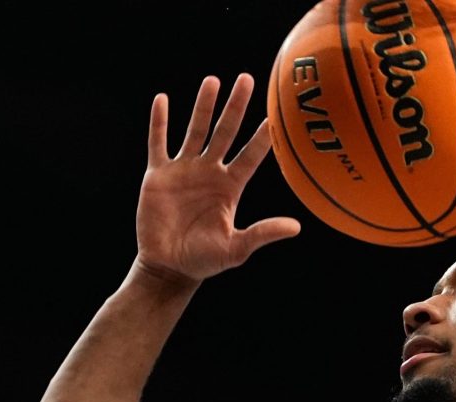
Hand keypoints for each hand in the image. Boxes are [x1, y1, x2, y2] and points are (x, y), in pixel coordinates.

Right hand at [135, 74, 299, 283]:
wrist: (169, 267)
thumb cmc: (205, 260)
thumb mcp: (237, 249)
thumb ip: (262, 233)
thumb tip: (296, 227)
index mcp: (231, 186)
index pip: (251, 155)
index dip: (262, 136)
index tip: (275, 114)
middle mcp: (210, 172)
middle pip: (226, 131)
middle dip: (236, 106)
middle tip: (247, 79)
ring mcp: (184, 170)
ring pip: (195, 130)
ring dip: (204, 106)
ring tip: (213, 80)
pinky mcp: (158, 175)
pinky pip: (158, 143)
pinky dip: (159, 122)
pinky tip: (162, 99)